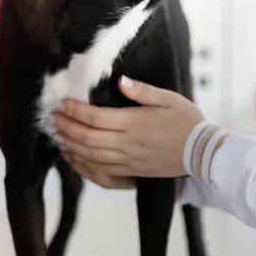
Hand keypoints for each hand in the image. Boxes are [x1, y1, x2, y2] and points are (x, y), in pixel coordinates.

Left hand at [51, 76, 203, 183]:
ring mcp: (127, 161)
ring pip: (90, 157)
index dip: (74, 111)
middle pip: (87, 138)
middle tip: (52, 118)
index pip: (95, 117)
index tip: (61, 103)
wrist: (202, 153)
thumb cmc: (187, 121)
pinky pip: (100, 174)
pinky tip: (72, 159)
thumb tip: (121, 80)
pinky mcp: (130, 172)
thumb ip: (142, 90)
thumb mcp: (168, 98)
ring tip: (57, 136)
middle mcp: (126, 144)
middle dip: (66, 128)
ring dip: (70, 146)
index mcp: (134, 123)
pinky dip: (82, 168)